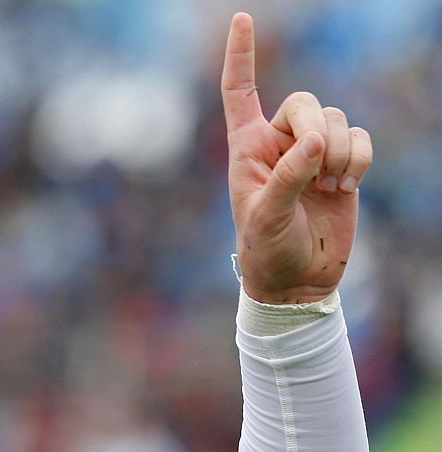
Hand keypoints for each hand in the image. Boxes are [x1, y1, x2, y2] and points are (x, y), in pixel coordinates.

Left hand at [222, 12, 371, 302]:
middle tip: (317, 171)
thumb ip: (288, 177)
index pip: (240, 92)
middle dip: (317, 129)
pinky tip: (346, 186)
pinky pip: (359, 136)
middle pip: (306, 102)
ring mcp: (311, 151)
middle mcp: (278, 142)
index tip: (241, 19)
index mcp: (246, 148)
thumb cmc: (267, 250)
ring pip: (336, 120)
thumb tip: (314, 141)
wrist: (297, 278)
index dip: (240, 56)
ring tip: (327, 189)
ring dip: (339, 153)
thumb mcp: (267, 217)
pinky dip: (359, 158)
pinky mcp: (340, 162)